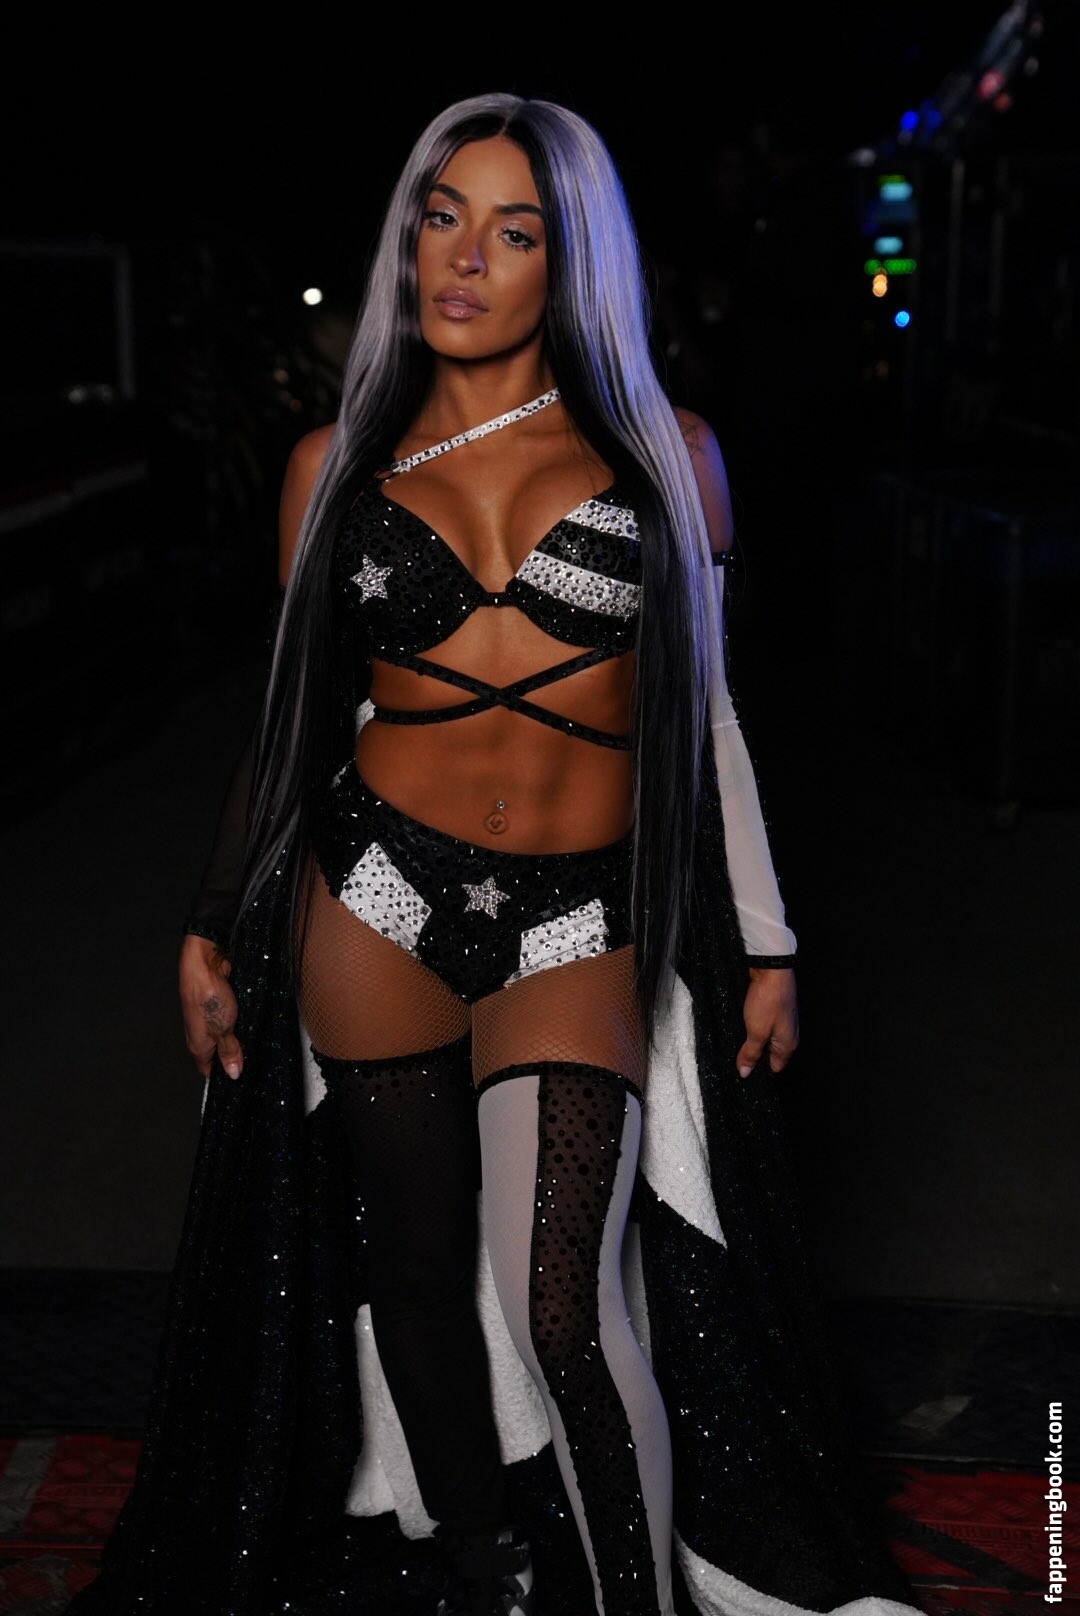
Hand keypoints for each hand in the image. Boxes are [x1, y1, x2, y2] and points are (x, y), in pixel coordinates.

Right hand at [179, 933, 243, 1080]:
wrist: (204, 962)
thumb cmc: (209, 996)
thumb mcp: (223, 1029)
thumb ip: (229, 1051)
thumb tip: (233, 1074)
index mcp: (198, 1046)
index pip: (208, 1070)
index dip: (224, 1076)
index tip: (243, 1080)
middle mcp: (200, 1034)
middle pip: (218, 1053)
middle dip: (234, 1057)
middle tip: (255, 1063)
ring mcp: (209, 1018)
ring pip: (225, 1035)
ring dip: (239, 1038)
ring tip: (258, 1044)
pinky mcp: (218, 1004)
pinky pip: (229, 1019)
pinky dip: (239, 1022)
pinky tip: (253, 1024)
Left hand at [735, 966, 798, 1078]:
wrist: (772, 969)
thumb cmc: (768, 1001)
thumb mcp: (756, 1031)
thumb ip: (751, 1053)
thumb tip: (745, 1073)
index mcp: (788, 1045)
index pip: (775, 1068)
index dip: (758, 1070)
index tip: (742, 1068)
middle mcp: (789, 1035)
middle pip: (770, 1054)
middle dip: (754, 1054)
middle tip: (737, 1054)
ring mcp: (783, 1021)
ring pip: (766, 1038)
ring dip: (753, 1039)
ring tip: (738, 1038)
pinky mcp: (775, 1009)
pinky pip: (764, 1025)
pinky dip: (754, 1026)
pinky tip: (744, 1023)